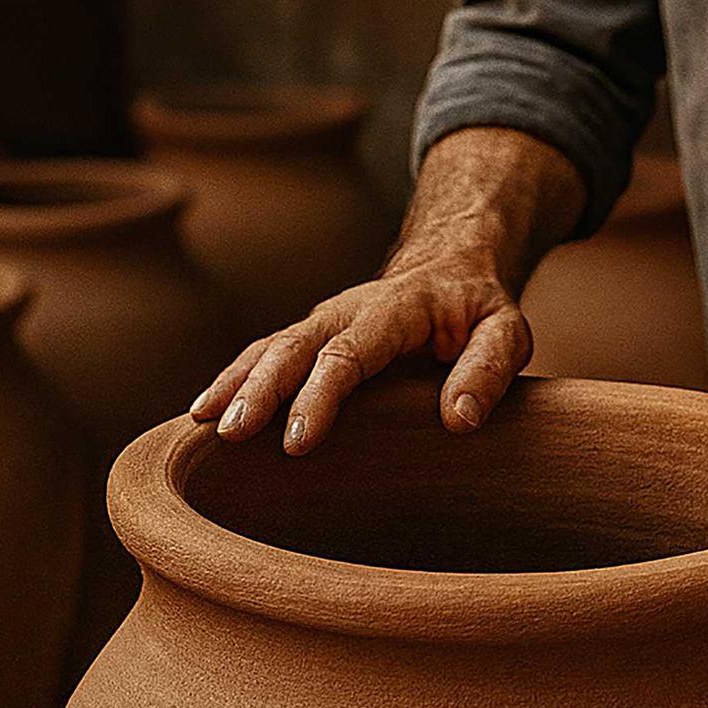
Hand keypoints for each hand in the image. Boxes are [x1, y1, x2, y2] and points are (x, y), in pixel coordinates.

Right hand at [190, 250, 532, 453]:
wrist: (448, 265)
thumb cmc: (477, 307)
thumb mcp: (506, 331)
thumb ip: (489, 368)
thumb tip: (460, 420)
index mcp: (392, 311)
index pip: (347, 353)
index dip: (319, 395)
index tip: (299, 442)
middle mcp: (345, 311)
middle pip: (291, 347)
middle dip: (257, 389)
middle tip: (231, 433)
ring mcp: (320, 322)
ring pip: (267, 349)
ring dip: (233, 384)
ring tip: (202, 426)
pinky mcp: (308, 338)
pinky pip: (262, 356)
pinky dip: (232, 381)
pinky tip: (204, 416)